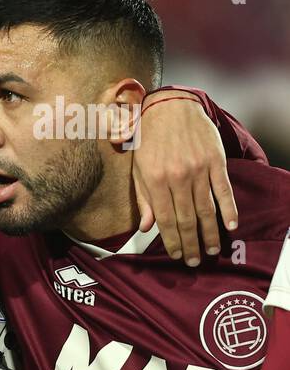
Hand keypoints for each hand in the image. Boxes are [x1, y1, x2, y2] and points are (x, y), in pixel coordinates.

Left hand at [131, 90, 235, 266]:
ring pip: (206, 209)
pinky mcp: (216, 161)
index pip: (165, 219)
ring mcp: (198, 169)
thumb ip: (143, 199)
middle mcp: (177, 177)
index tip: (177, 256)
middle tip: (194, 261)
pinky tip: (231, 225)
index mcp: (155, 180)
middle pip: (186, 219)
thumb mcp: (138, 169)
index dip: (172, 240)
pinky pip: (223, 189)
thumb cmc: (149, 140)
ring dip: (210, 233)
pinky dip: (229, 209)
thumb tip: (146, 228)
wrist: (171, 107)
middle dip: (191, 243)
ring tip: (211, 250)